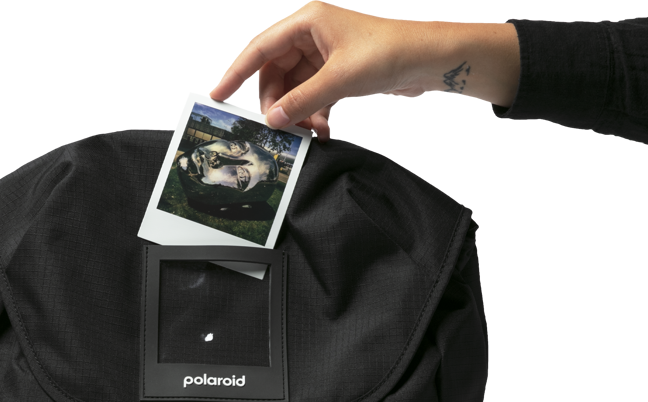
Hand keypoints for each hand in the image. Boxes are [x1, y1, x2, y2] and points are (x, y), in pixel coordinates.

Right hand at [208, 0, 437, 141]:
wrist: (429, 60)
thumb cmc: (389, 53)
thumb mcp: (340, 79)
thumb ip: (302, 101)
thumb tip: (272, 119)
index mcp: (306, 21)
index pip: (259, 48)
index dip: (235, 72)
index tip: (217, 96)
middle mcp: (311, 35)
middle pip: (275, 73)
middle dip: (275, 103)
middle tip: (277, 129)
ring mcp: (324, 56)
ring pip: (294, 90)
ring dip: (297, 114)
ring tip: (309, 134)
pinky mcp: (338, 75)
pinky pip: (313, 97)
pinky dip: (314, 115)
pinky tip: (323, 131)